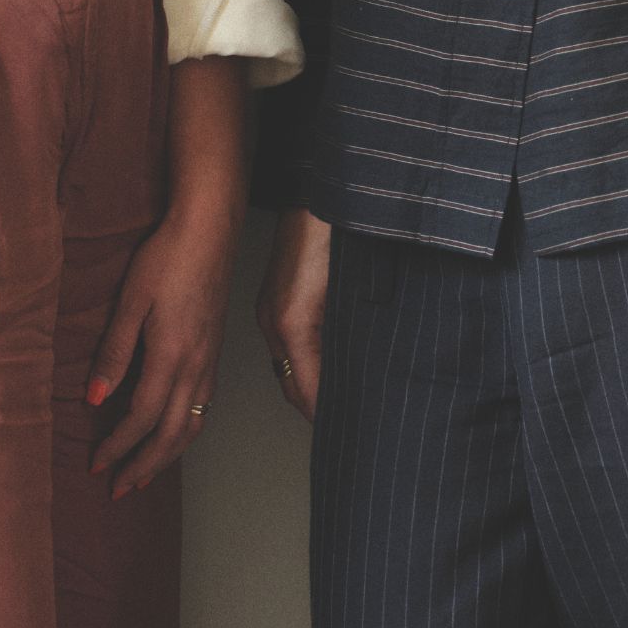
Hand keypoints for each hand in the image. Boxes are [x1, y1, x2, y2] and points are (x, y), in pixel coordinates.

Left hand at [86, 204, 240, 497]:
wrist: (211, 230)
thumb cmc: (166, 258)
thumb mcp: (131, 302)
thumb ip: (114, 353)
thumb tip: (94, 399)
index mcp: (172, 356)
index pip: (142, 417)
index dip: (118, 446)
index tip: (95, 464)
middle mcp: (196, 367)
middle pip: (171, 433)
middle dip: (144, 465)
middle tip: (118, 489)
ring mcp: (210, 362)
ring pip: (192, 425)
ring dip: (167, 455)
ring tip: (144, 474)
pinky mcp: (215, 354)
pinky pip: (203, 408)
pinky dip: (185, 432)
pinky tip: (172, 434)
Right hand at [264, 205, 332, 417]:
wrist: (322, 196)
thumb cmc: (337, 234)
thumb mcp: (348, 291)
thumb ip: (348, 339)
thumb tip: (353, 379)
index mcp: (291, 324)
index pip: (304, 389)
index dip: (324, 413)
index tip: (347, 432)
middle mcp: (275, 323)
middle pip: (293, 384)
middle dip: (316, 407)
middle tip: (349, 426)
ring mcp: (273, 312)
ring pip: (291, 367)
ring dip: (312, 387)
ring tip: (344, 404)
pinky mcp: (280, 301)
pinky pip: (290, 346)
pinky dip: (309, 364)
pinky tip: (334, 367)